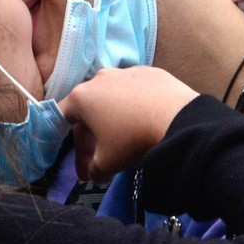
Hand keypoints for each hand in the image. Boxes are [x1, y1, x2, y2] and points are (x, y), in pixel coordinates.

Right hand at [59, 66, 199, 179]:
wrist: (179, 120)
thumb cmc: (133, 140)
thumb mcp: (107, 163)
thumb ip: (93, 170)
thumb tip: (94, 173)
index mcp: (81, 97)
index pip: (63, 120)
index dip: (75, 148)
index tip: (85, 169)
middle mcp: (100, 78)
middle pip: (90, 109)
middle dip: (94, 137)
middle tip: (104, 160)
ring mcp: (127, 71)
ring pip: (114, 98)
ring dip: (116, 119)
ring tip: (128, 139)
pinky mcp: (151, 72)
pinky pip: (138, 91)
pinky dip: (139, 106)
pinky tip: (148, 121)